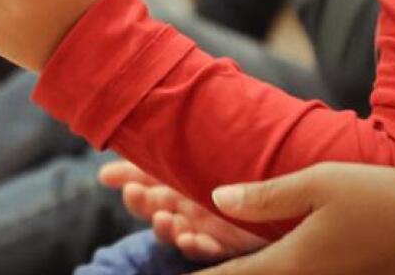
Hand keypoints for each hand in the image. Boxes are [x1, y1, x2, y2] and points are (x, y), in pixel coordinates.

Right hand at [99, 160, 267, 262]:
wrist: (289, 164)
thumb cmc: (247, 150)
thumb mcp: (202, 146)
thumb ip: (161, 153)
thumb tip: (105, 170)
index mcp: (182, 176)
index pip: (146, 180)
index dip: (128, 181)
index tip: (110, 178)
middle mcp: (193, 199)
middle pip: (156, 207)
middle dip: (143, 204)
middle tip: (137, 194)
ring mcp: (210, 221)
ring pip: (177, 231)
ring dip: (166, 229)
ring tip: (165, 220)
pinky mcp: (233, 239)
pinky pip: (209, 248)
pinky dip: (196, 245)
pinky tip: (189, 238)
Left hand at [195, 163, 394, 274]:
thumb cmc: (384, 199)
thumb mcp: (319, 183)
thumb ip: (265, 195)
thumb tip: (215, 197)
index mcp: (293, 263)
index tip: (175, 260)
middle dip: (222, 271)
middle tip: (191, 242)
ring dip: (248, 269)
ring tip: (224, 251)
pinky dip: (278, 269)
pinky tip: (277, 258)